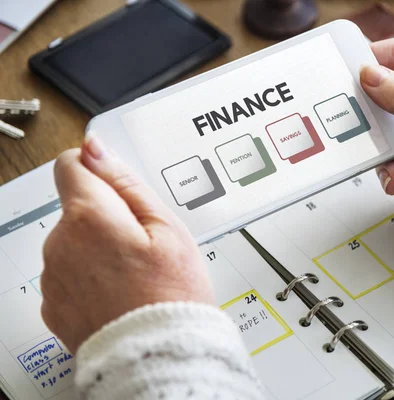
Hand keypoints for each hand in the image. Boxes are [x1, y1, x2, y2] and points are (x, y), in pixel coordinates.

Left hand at [41, 136, 213, 352]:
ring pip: (73, 242)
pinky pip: (69, 274)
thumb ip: (127, 184)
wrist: (158, 354)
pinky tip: (120, 291)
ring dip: (98, 248)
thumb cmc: (171, 293)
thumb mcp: (167, 228)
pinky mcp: (53, 304)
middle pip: (78, 208)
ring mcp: (54, 277)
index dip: (99, 170)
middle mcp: (60, 244)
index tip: (119, 187)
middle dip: (107, 216)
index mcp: (89, 217)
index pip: (71, 165)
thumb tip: (96, 149)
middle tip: (144, 244)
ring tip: (135, 272)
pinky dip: (90, 277)